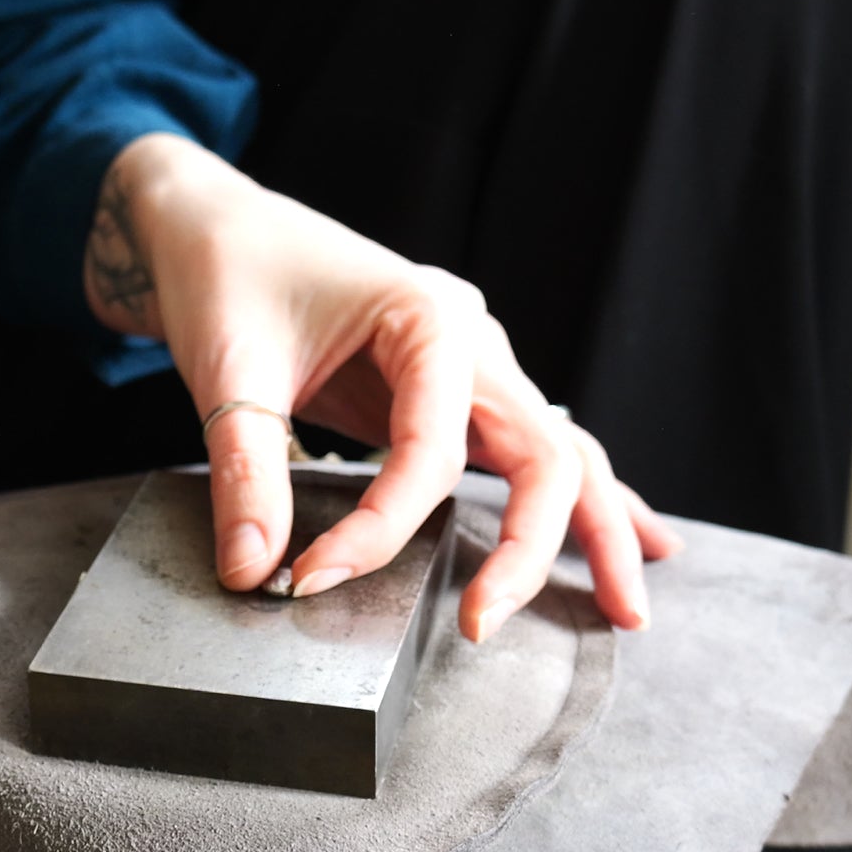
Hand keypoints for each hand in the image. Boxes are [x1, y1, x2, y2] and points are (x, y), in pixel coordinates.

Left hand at [84, 134, 682, 640]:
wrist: (214, 224)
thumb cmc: (226, 273)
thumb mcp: (227, 367)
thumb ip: (245, 472)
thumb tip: (254, 570)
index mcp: (429, 317)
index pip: (430, 452)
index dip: (377, 529)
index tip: (309, 578)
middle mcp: (472, 338)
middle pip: (544, 454)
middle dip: (534, 548)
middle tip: (482, 626)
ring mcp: (474, 364)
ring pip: (560, 454)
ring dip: (597, 531)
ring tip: (625, 611)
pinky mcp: (455, 390)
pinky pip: (533, 448)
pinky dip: (583, 499)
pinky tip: (638, 542)